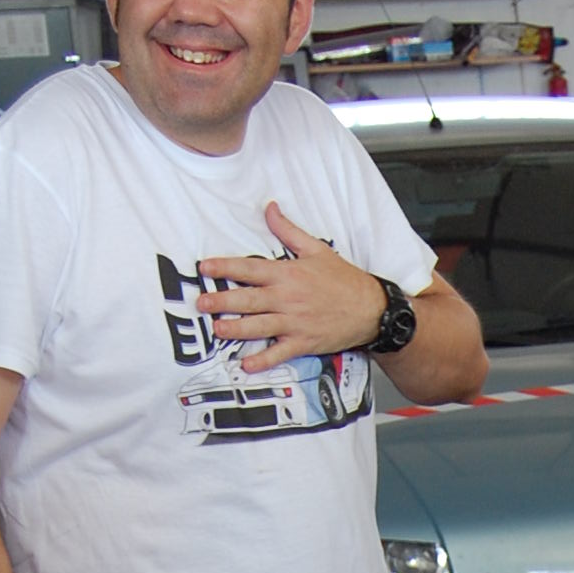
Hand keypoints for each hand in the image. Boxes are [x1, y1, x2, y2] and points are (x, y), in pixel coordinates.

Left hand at [197, 203, 386, 372]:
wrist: (371, 309)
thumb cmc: (344, 280)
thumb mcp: (317, 249)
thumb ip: (288, 230)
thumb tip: (269, 208)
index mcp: (288, 274)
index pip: (250, 268)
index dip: (225, 267)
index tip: (205, 268)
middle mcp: (288, 298)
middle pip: (249, 299)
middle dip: (223, 301)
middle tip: (202, 303)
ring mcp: (295, 322)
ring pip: (259, 326)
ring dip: (237, 328)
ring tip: (218, 329)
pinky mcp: (304, 342)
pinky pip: (280, 353)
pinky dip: (263, 360)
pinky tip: (246, 364)